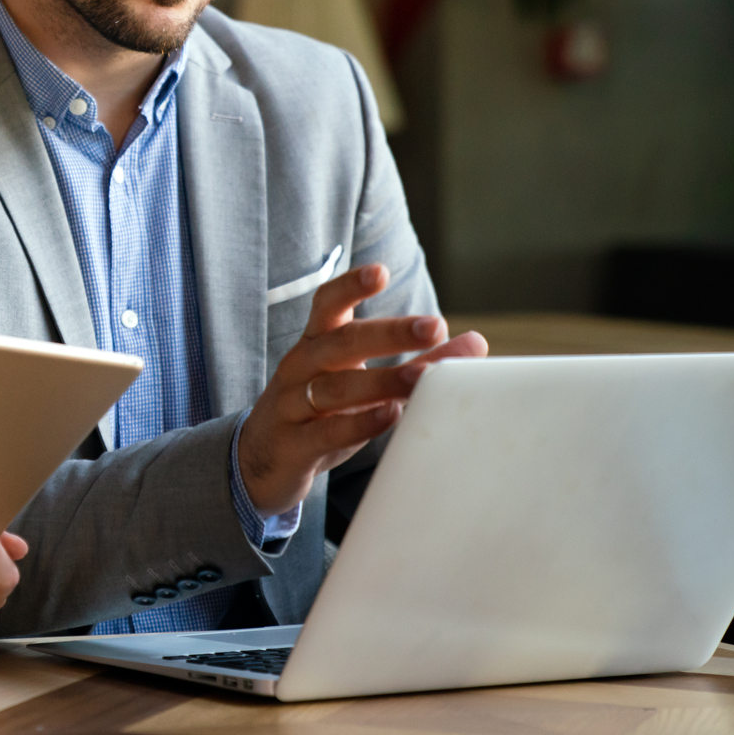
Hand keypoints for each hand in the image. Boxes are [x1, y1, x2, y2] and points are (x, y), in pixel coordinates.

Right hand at [238, 264, 486, 515]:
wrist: (259, 461)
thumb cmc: (320, 413)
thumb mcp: (362, 383)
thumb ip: (417, 362)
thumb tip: (474, 343)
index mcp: (316, 344)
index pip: (327, 304)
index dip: (350, 287)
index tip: (380, 272)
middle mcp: (300, 367)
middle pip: (341, 342)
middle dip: (389, 333)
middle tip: (434, 327)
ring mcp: (291, 405)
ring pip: (336, 388)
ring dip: (383, 380)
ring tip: (423, 376)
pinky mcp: (292, 443)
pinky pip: (326, 430)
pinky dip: (358, 423)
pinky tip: (390, 415)